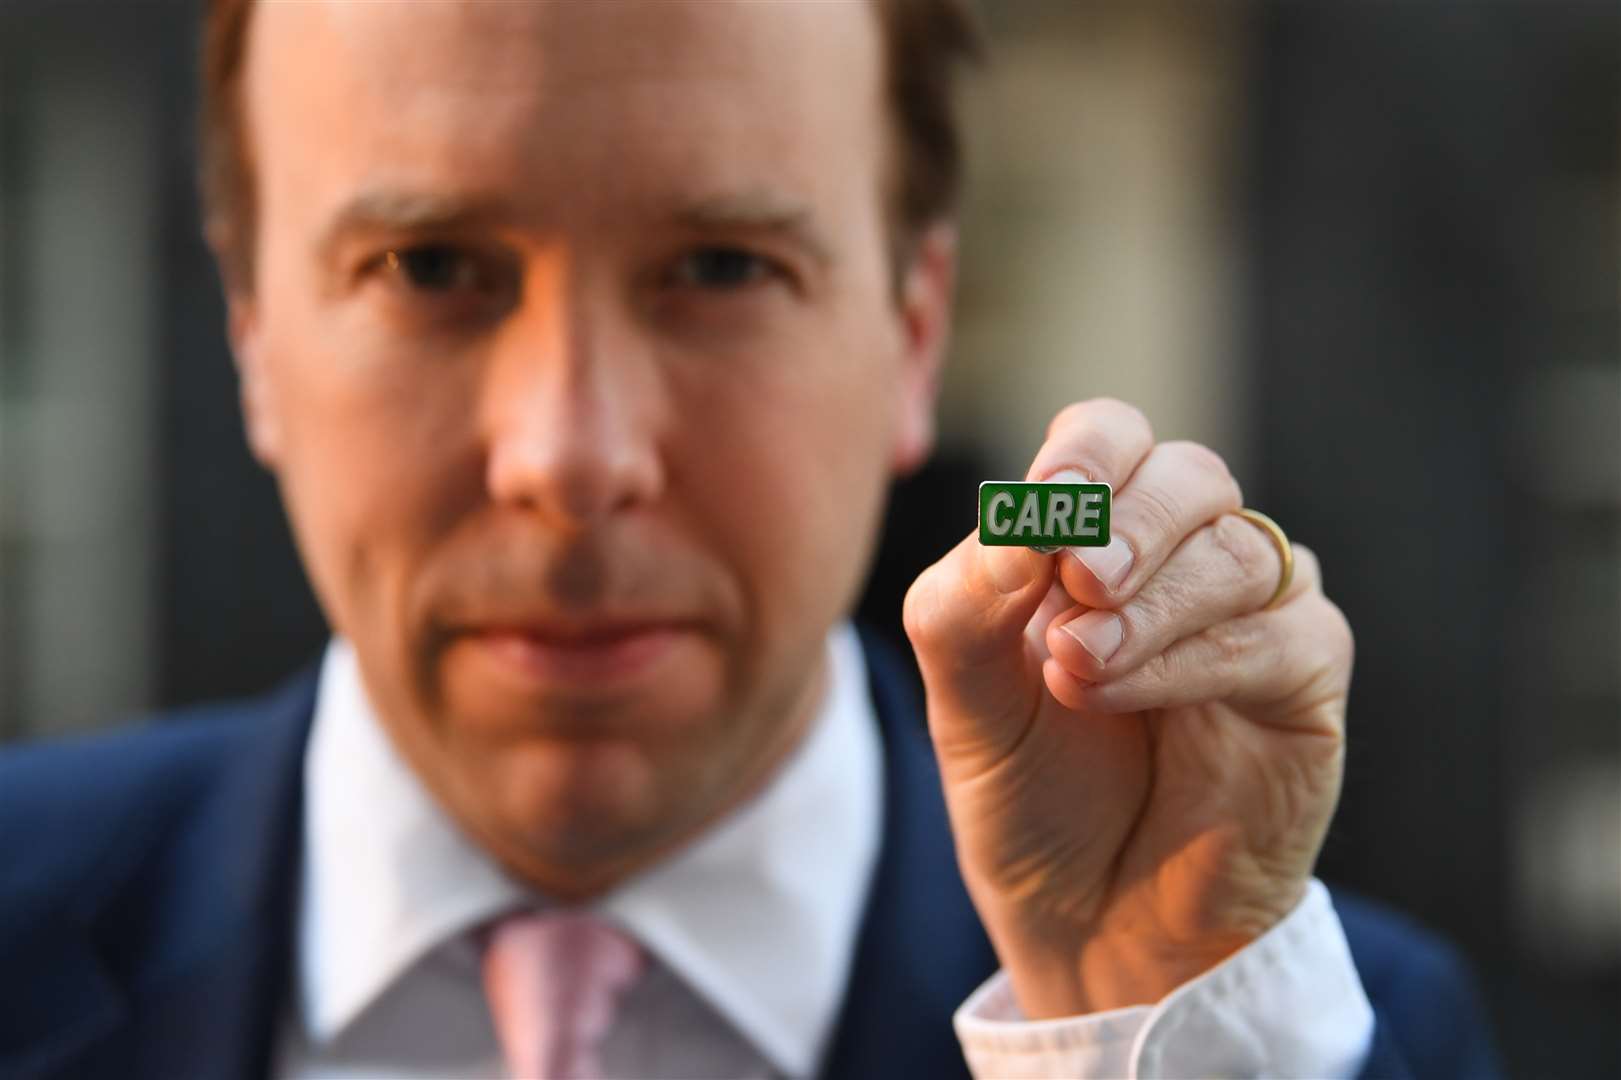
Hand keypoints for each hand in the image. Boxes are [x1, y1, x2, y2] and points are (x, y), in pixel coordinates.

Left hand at [903, 398, 1352, 1016]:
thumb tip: (1018, 519)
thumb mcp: (964, 697)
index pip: (1111, 438)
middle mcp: (1183, 556)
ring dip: (1153, 605)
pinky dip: (1193, 658)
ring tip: (1079, 668)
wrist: (1086, 915)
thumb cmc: (1027, 791)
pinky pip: (1278, 637)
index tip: (1046, 503)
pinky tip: (1123, 694)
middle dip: (1129, 519)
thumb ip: (968, 602)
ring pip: (1238, 552)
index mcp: (1097, 535)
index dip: (1087, 452)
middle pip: (1190, 474)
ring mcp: (1254, 613)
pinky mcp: (1305, 680)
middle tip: (1079, 581)